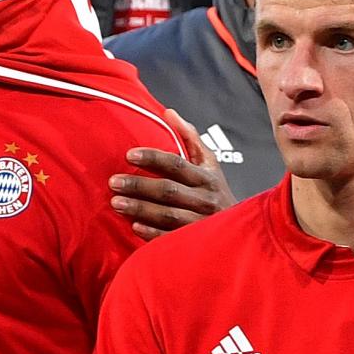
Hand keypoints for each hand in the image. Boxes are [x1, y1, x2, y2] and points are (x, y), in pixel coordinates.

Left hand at [111, 108, 230, 238]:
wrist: (239, 230)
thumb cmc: (215, 191)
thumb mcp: (209, 163)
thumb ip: (190, 138)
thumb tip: (169, 113)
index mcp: (207, 177)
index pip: (177, 164)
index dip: (153, 158)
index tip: (129, 155)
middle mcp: (205, 199)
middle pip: (168, 190)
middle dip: (139, 185)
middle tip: (114, 182)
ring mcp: (200, 222)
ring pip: (167, 214)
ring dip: (140, 208)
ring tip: (116, 203)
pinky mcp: (194, 241)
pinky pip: (170, 237)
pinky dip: (152, 232)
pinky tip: (134, 225)